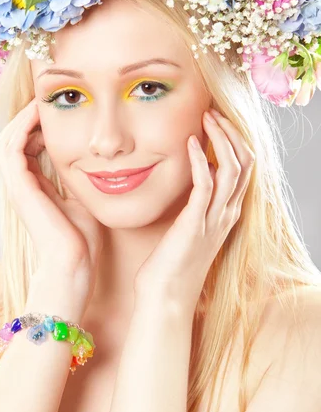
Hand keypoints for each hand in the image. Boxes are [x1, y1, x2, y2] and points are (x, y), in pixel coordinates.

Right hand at [0, 97, 103, 311]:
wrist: (74, 264)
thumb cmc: (82, 238)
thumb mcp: (82, 198)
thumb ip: (78, 179)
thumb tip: (91, 160)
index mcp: (35, 187)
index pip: (28, 147)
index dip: (39, 126)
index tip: (59, 112)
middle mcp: (22, 184)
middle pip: (13, 139)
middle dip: (28, 118)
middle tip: (48, 101)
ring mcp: (18, 186)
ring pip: (6, 139)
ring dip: (23, 119)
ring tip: (43, 103)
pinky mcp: (19, 188)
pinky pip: (11, 148)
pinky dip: (23, 128)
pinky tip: (41, 116)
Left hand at [134, 108, 254, 309]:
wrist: (165, 298)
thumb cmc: (170, 264)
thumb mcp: (190, 229)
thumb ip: (198, 206)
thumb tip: (194, 180)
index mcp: (227, 214)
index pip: (244, 170)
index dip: (235, 142)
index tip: (217, 122)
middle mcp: (227, 215)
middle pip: (246, 164)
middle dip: (232, 134)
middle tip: (213, 113)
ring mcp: (214, 220)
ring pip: (233, 170)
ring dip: (221, 140)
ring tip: (206, 119)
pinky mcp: (195, 224)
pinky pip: (206, 185)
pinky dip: (202, 160)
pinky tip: (191, 143)